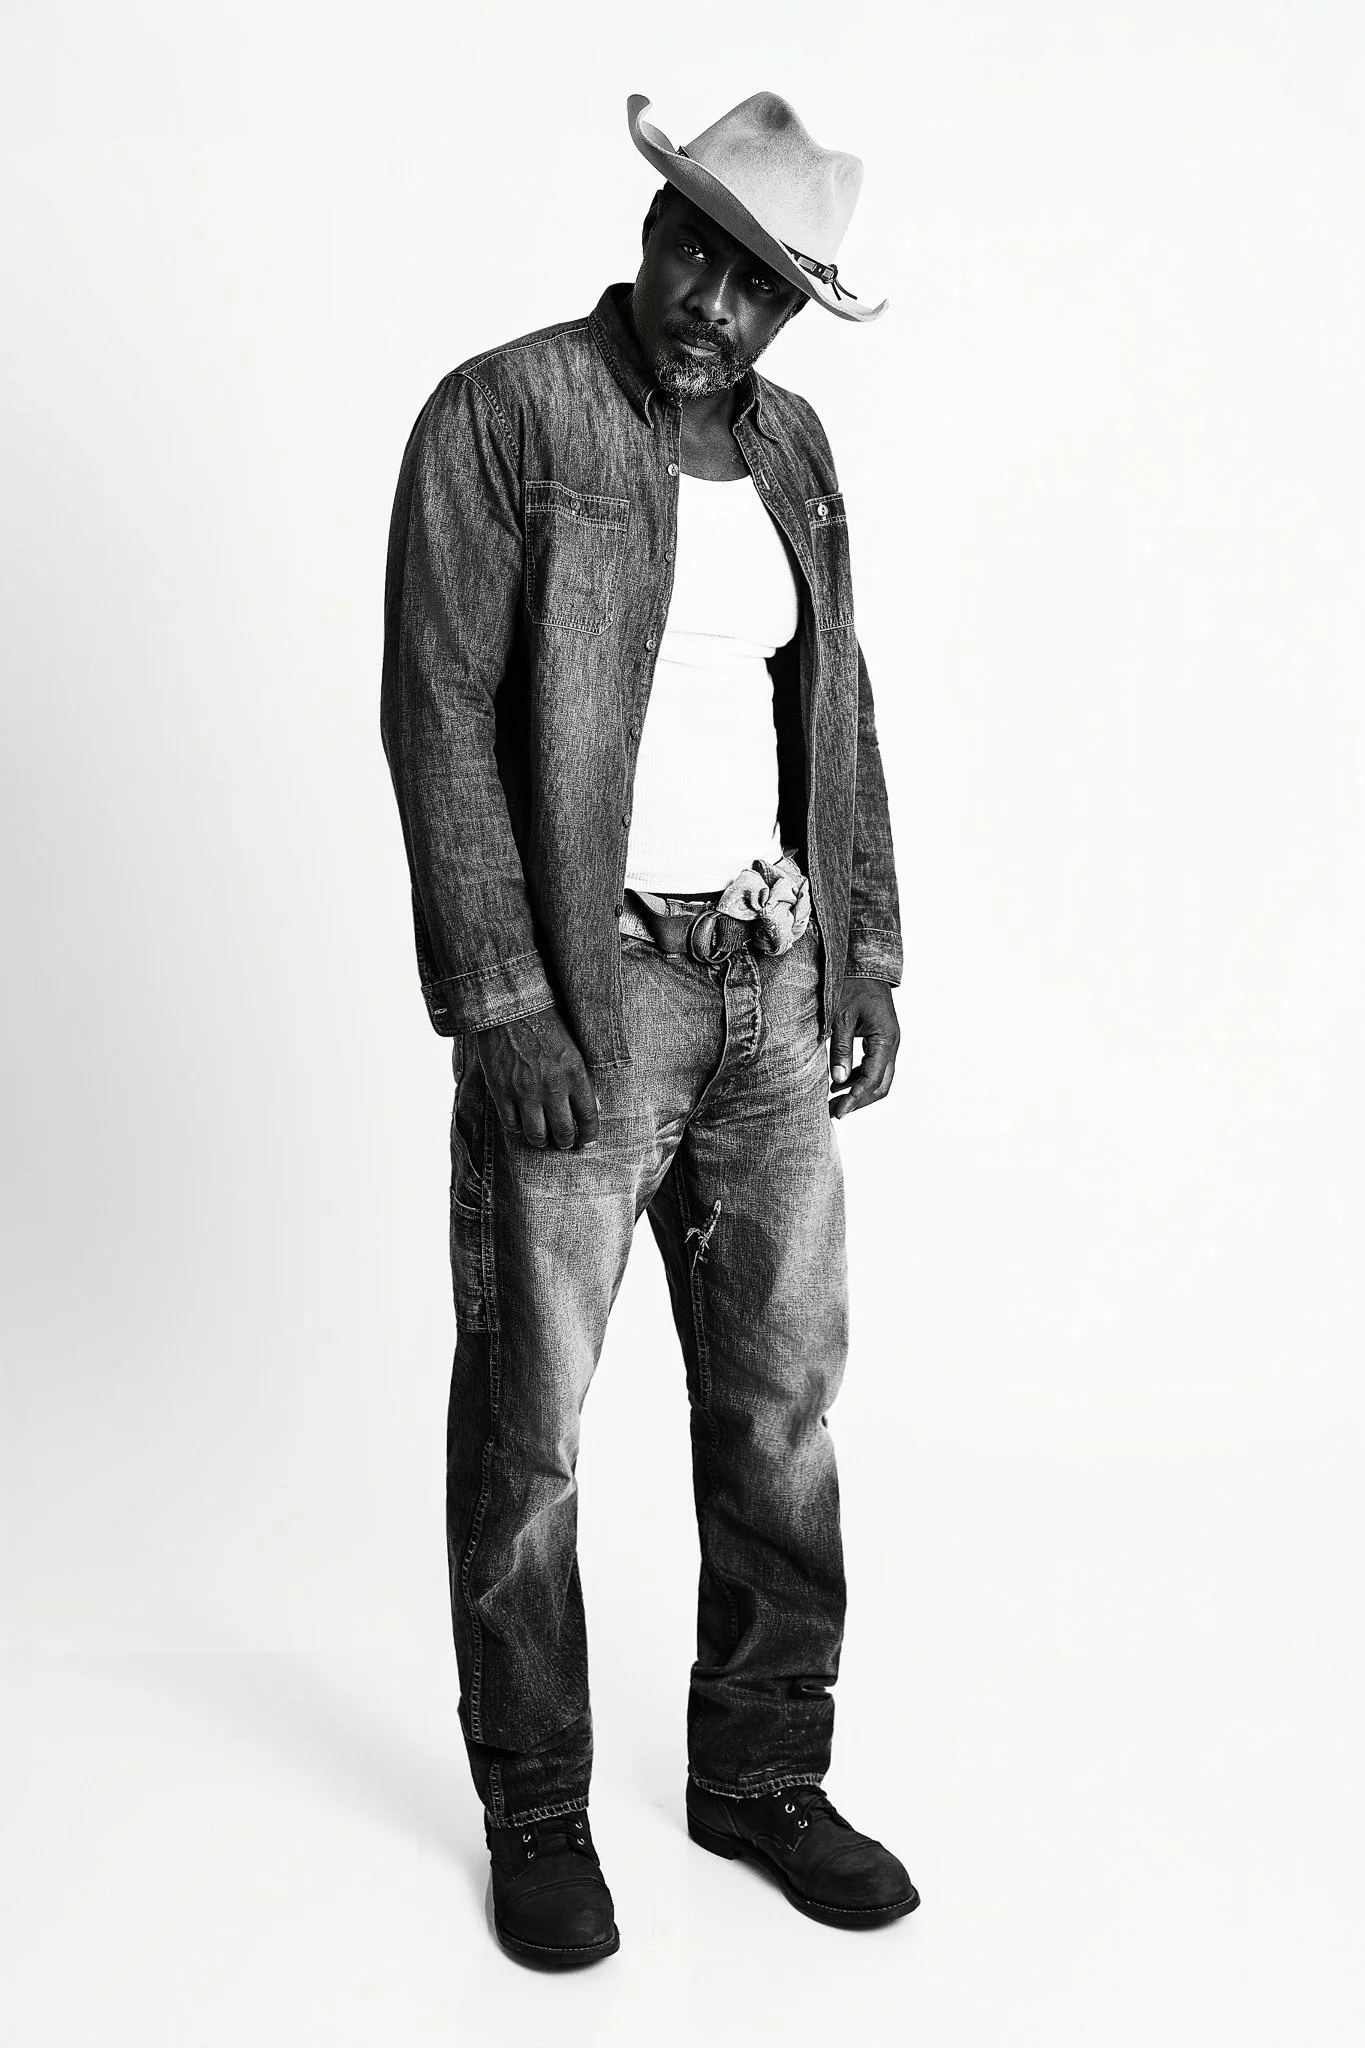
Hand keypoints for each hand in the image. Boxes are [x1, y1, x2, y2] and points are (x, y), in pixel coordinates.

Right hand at [475, 1008, 599, 1150]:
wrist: (511, 1008)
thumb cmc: (546, 1023)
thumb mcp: (574, 1048)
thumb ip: (583, 1079)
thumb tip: (594, 1107)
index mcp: (574, 1074)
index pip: (588, 1116)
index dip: (589, 1134)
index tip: (588, 1142)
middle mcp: (551, 1087)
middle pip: (563, 1131)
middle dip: (566, 1142)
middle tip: (565, 1143)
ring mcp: (525, 1091)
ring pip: (536, 1134)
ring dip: (542, 1140)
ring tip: (543, 1138)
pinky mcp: (501, 1091)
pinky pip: (511, 1124)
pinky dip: (517, 1127)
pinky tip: (521, 1122)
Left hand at [829, 977, 898, 1118]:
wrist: (865, 965)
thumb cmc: (852, 986)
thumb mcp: (841, 1017)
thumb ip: (841, 1049)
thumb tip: (838, 1080)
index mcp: (885, 1038)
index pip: (872, 1078)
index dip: (855, 1098)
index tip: (838, 1111)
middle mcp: (892, 1043)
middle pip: (881, 1084)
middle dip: (858, 1101)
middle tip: (835, 1112)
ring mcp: (889, 1042)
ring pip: (879, 1078)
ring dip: (858, 1091)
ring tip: (833, 1102)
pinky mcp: (881, 1040)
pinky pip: (874, 1066)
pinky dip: (858, 1078)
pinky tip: (838, 1083)